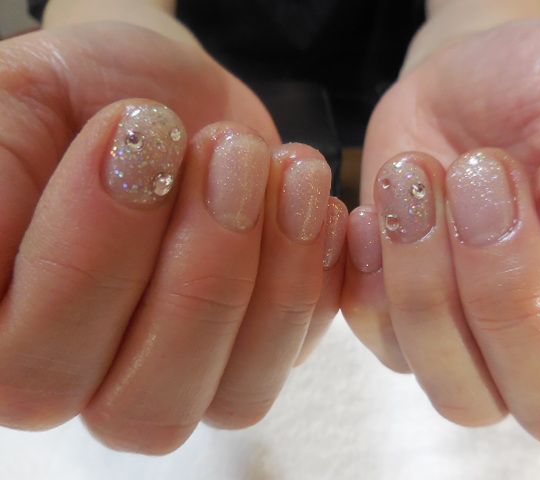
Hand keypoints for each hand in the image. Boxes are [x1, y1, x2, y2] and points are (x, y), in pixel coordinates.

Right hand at [0, 22, 345, 453]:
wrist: (160, 96)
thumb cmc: (81, 98)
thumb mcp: (18, 104)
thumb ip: (6, 175)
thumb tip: (31, 221)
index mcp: (8, 334)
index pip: (33, 367)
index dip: (87, 262)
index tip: (130, 132)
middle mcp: (92, 376)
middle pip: (142, 410)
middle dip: (199, 275)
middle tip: (225, 154)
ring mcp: (185, 374)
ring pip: (235, 398)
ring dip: (272, 278)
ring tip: (276, 166)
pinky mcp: (258, 347)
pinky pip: (299, 353)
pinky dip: (319, 279)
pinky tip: (316, 205)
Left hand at [343, 18, 539, 447]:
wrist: (464, 88)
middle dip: (514, 287)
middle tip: (485, 177)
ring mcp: (483, 361)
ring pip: (462, 393)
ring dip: (430, 281)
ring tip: (419, 177)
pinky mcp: (407, 338)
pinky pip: (387, 349)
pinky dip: (374, 281)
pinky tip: (377, 212)